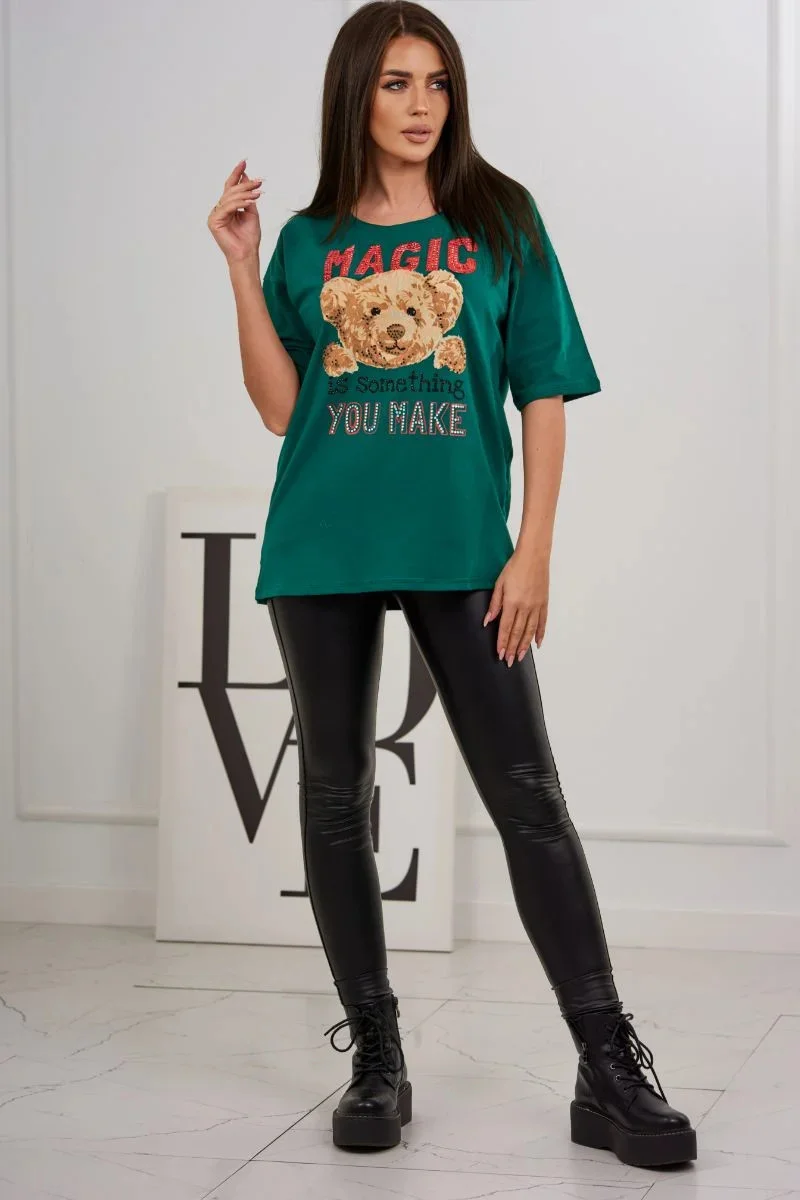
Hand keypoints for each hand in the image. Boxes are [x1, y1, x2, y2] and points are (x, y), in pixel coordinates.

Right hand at [207, 159, 261, 263]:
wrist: (247, 254)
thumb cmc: (249, 237)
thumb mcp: (251, 212)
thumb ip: (248, 196)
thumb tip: (247, 178)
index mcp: (227, 207)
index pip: (231, 187)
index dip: (237, 174)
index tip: (244, 162)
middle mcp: (219, 210)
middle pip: (231, 191)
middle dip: (245, 184)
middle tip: (259, 181)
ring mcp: (215, 215)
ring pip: (230, 198)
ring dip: (245, 193)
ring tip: (258, 193)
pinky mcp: (214, 221)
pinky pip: (227, 207)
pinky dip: (240, 203)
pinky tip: (251, 201)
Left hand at [483, 547, 549, 664]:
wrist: (534, 556)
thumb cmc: (515, 567)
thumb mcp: (499, 584)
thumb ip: (494, 604)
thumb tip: (488, 620)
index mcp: (512, 602)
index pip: (505, 627)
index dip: (502, 642)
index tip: (500, 653)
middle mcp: (525, 606)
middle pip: (517, 632)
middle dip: (512, 648)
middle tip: (508, 661)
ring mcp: (536, 606)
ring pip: (530, 631)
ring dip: (524, 645)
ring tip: (520, 656)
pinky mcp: (544, 603)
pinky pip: (542, 622)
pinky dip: (540, 634)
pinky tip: (537, 643)